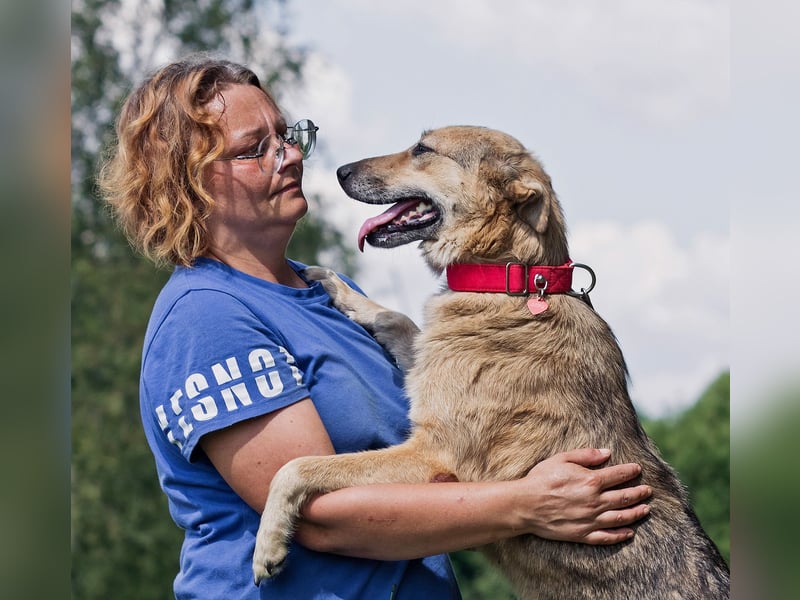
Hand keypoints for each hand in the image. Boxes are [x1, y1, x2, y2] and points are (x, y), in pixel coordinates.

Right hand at [519, 448, 651, 544]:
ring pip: (621, 518)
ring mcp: (590, 520)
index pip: (618, 475)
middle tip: (648, 491)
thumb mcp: (562, 459)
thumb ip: (586, 455)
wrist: (526, 504)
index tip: (637, 469)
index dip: (630, 471)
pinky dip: (621, 535)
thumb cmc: (541, 479)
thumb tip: (607, 453)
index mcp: (591, 481)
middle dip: (639, 493)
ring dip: (636, 513)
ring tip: (645, 510)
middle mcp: (595, 502)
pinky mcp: (583, 534)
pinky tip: (629, 532)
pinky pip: (607, 537)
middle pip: (624, 497)